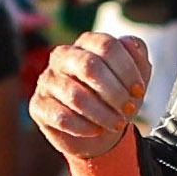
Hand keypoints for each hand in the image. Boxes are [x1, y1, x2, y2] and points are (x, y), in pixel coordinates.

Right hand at [29, 28, 152, 160]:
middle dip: (115, 92)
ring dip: (103, 114)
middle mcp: (62, 56)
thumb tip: (131, 44)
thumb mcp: (134, 78)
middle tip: (129, 109)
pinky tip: (96, 130)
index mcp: (86, 42)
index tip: (138, 91)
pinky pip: (61, 117)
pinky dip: (84, 127)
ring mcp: (47, 80)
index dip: (127, 70)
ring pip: (76, 95)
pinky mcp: (38, 105)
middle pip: (89, 66)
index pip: (107, 46)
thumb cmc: (116, 98)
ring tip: (117, 124)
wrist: (99, 132)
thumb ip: (138, 57)